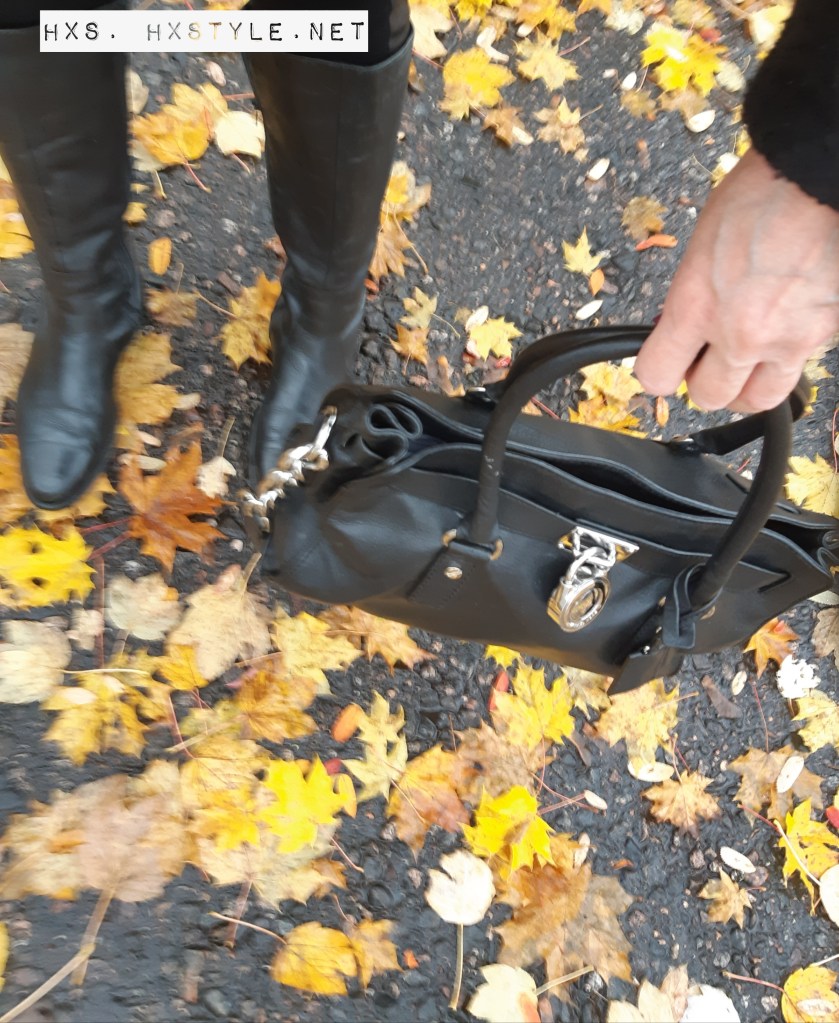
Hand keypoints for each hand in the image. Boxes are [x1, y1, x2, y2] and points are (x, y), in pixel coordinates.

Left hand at [634, 148, 838, 412]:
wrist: (826, 178)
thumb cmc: (769, 192)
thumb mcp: (704, 243)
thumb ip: (692, 296)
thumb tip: (683, 324)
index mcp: (697, 306)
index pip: (656, 376)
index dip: (658, 373)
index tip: (664, 364)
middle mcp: (740, 334)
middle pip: (709, 398)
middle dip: (704, 381)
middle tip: (708, 359)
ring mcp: (788, 341)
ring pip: (758, 399)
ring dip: (746, 386)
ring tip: (746, 361)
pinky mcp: (825, 338)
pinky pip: (800, 367)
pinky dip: (789, 357)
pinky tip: (786, 328)